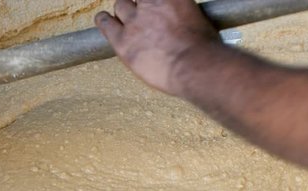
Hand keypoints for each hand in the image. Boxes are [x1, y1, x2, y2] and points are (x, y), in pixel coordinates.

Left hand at [95, 0, 220, 95]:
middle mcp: (150, 3)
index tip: (152, 3)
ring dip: (123, 11)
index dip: (151, 0)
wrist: (194, 66)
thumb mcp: (199, 20)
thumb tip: (181, 21)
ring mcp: (134, 21)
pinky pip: (106, 24)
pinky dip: (104, 20)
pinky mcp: (123, 41)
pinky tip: (104, 20)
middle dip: (139, 3)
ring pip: (121, 6)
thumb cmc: (204, 48)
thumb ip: (183, 14)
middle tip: (143, 12)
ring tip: (123, 16)